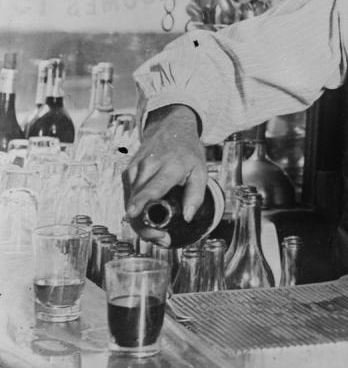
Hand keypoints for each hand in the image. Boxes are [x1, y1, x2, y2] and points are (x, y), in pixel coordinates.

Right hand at [123, 105, 205, 245]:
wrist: (171, 128)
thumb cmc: (188, 151)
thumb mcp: (201, 170)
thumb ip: (196, 195)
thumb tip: (188, 218)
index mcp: (169, 166)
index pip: (153, 186)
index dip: (142, 201)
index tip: (133, 213)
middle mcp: (147, 166)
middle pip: (138, 202)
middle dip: (146, 226)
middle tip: (163, 239)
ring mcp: (134, 169)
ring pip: (130, 203)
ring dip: (141, 222)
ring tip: (160, 232)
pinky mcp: (127, 173)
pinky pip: (128, 198)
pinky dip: (137, 211)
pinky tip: (149, 218)